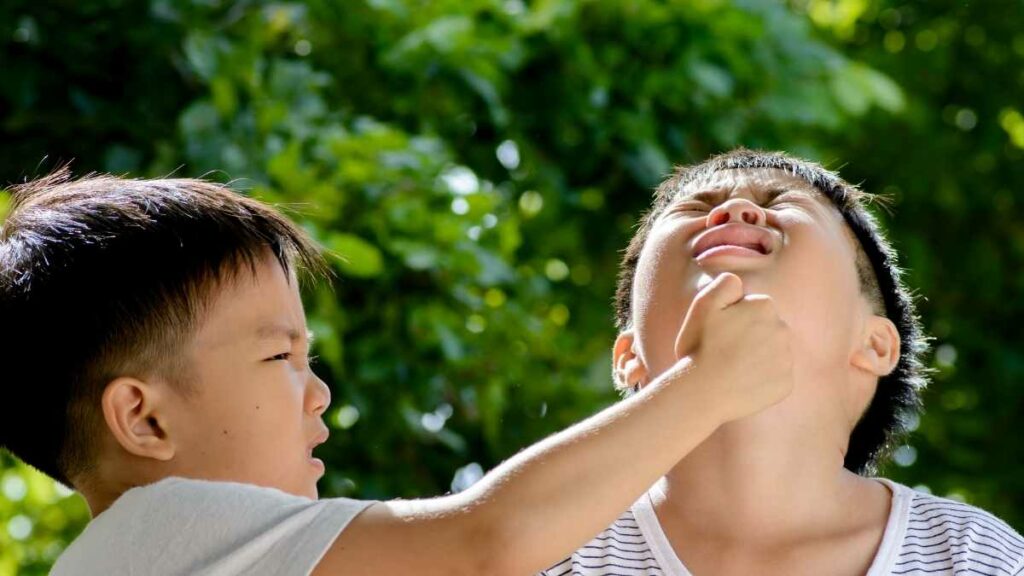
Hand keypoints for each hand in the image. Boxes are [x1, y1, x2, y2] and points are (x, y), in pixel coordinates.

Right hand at [672, 272, 793, 423]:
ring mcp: (786, 359)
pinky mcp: (786, 384)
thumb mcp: (703, 304)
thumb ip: (726, 283)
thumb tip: (740, 283)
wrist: (703, 392)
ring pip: (773, 353)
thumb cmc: (700, 347)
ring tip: (732, 368)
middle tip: (725, 351)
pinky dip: (762, 380)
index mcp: (764, 306)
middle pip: (767, 329)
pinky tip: (742, 383)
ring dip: (757, 358)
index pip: (755, 307)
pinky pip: (776, 377)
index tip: (721, 332)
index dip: (735, 318)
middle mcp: (783, 329)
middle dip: (750, 337)